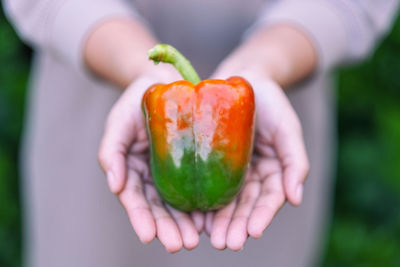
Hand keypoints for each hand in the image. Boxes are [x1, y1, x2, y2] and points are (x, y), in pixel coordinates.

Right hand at [98, 68, 204, 252]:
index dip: (140, 218)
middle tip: (180, 243)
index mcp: (134, 171)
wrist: (167, 81)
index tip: (149, 236)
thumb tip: (114, 186)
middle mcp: (155, 176)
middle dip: (168, 228)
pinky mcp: (197, 165)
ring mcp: (177, 172)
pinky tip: (213, 217)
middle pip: (160, 208)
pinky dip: (206, 204)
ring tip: (197, 238)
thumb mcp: (119, 120)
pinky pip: (202, 186)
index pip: (135, 200)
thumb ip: (111, 150)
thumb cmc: (139, 99)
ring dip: (187, 223)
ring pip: (182, 204)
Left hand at [205, 69, 309, 250]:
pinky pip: (206, 183)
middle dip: (237, 226)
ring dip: (219, 221)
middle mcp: (251, 175)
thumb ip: (296, 161)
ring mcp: (231, 170)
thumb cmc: (270, 101)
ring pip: (225, 200)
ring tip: (209, 237)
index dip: (263, 216)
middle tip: (225, 243)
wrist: (243, 79)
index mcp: (273, 171)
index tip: (253, 232)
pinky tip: (194, 215)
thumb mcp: (288, 127)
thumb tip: (296, 199)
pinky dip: (202, 201)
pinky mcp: (211, 161)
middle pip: (245, 206)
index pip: (270, 199)